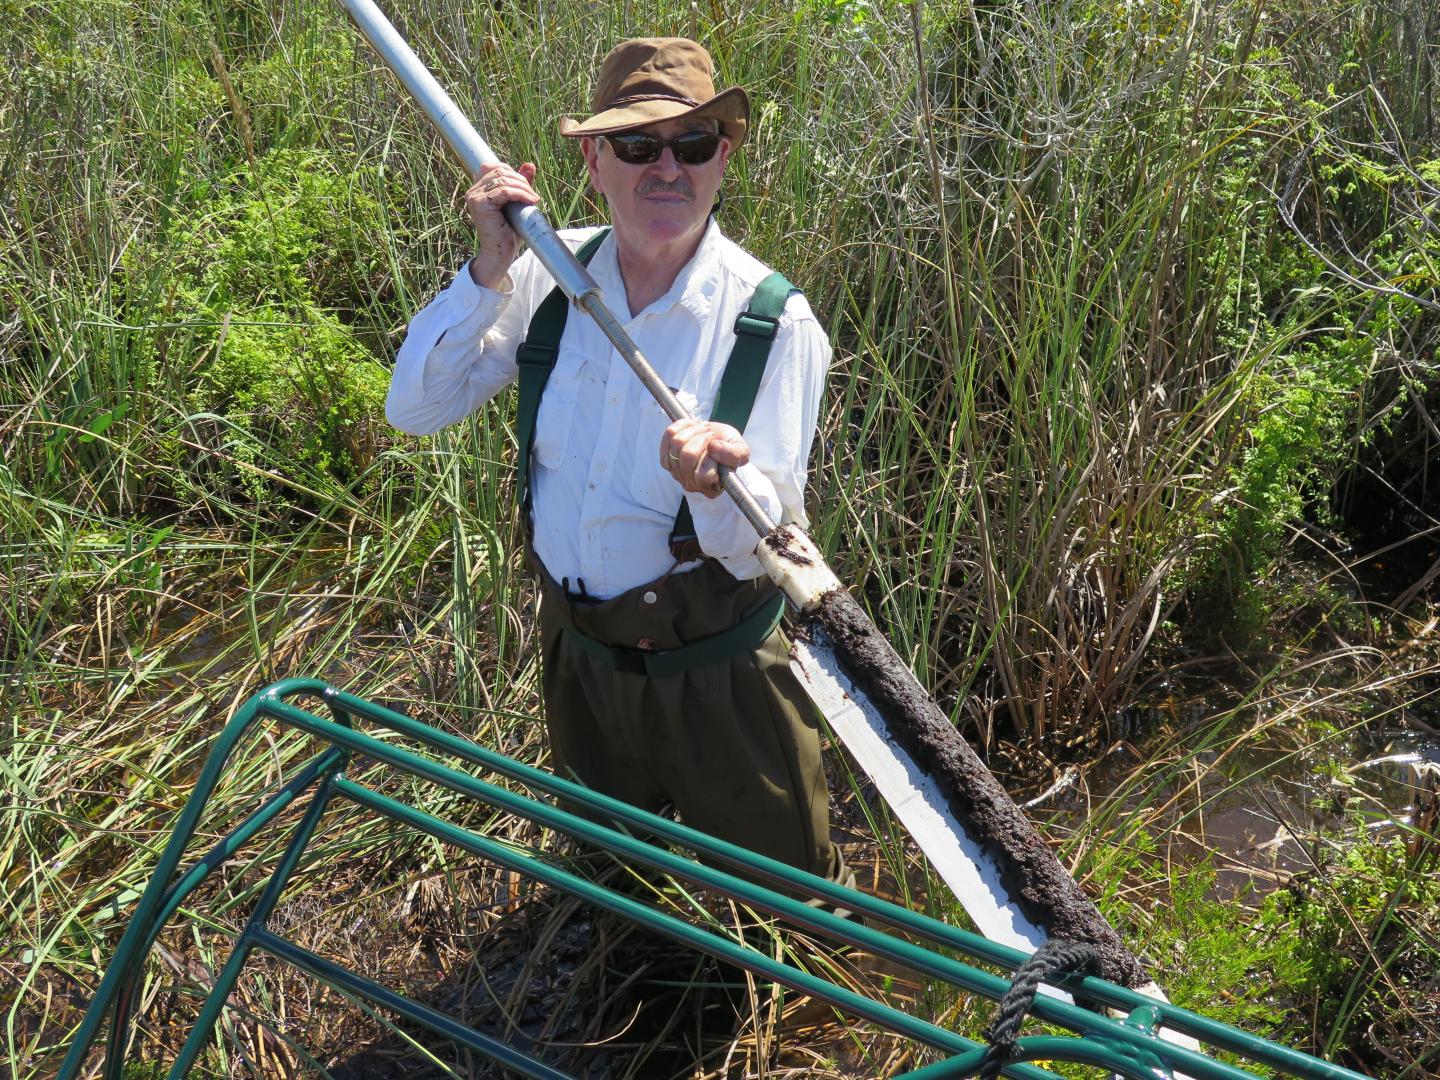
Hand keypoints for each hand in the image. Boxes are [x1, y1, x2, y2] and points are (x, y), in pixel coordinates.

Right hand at [464, 162, 540, 288]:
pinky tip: (531, 201)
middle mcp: (473, 191)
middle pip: (500, 171)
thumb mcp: (517, 203)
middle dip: (520, 179)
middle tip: (533, 194)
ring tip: (533, 198)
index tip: (526, 186)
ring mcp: (474, 197)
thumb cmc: (509, 232)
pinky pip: (505, 191)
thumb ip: (521, 184)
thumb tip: (530, 165)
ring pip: (503, 180)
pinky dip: (521, 194)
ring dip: (523, 187)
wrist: (500, 254)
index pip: (493, 167)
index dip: (512, 171)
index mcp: (478, 190)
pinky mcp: (480, 204)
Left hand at [659, 419, 749, 498]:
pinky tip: (692, 427)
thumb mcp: (741, 451)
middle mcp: (691, 484)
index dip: (711, 456)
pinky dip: (682, 426)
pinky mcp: (666, 458)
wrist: (717, 439)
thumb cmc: (729, 448)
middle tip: (710, 434)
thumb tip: (713, 447)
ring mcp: (676, 472)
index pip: (704, 475)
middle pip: (688, 457)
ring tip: (703, 430)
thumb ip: (733, 453)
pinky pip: (669, 435)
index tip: (717, 445)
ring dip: (693, 430)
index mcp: (712, 488)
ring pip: (677, 443)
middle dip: (702, 438)